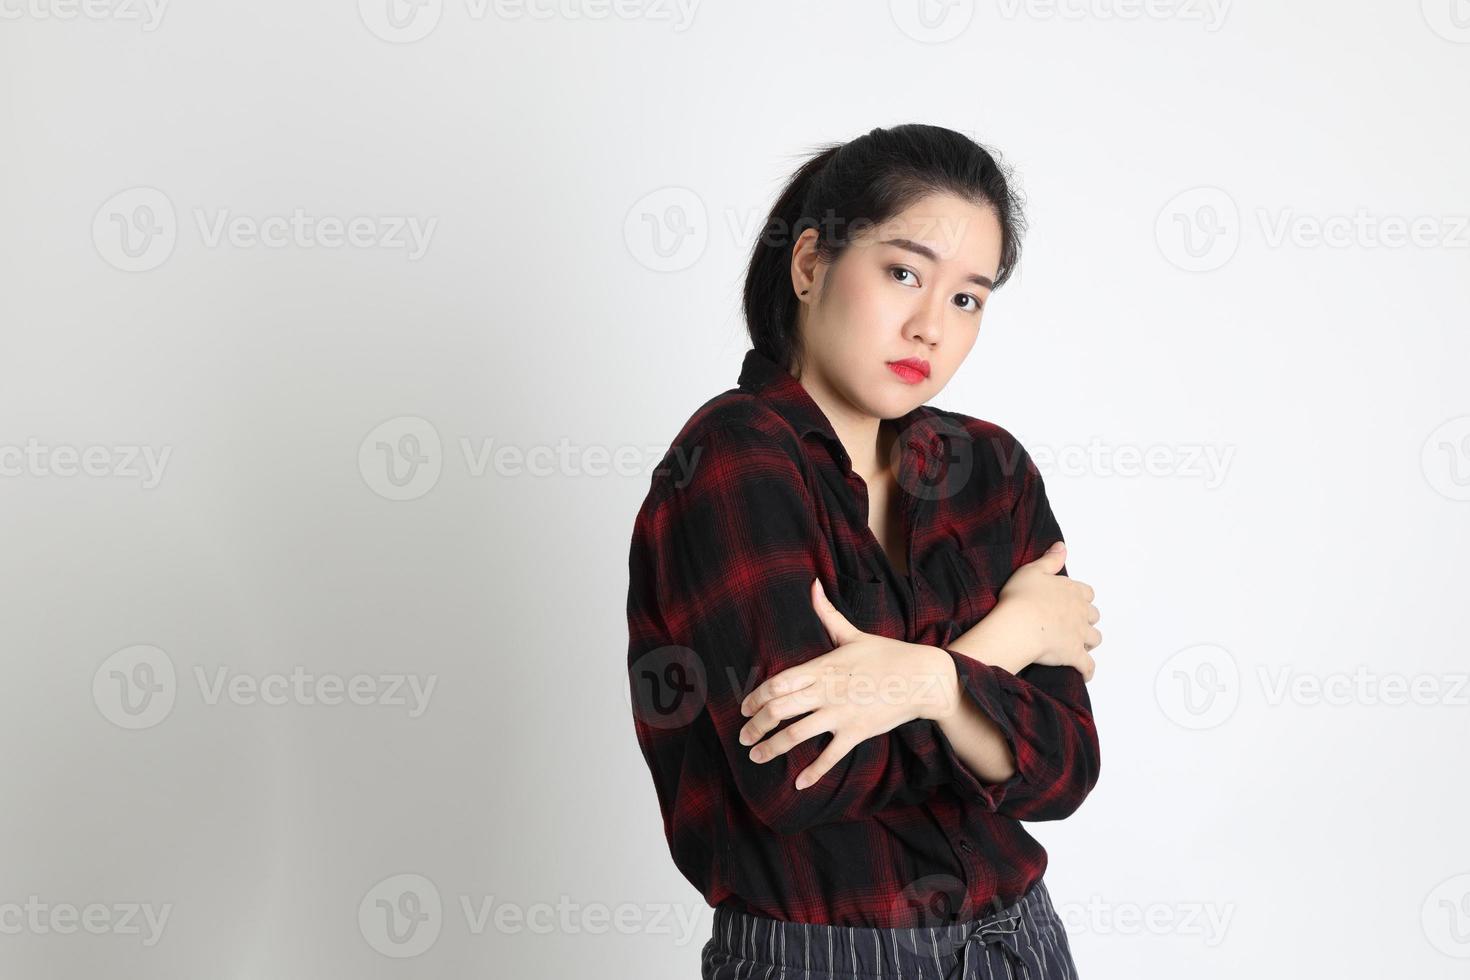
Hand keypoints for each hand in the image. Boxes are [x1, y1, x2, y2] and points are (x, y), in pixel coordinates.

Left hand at [735, 577, 956, 789]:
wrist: (923, 677)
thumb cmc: (887, 654)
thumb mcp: (853, 634)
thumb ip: (827, 614)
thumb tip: (812, 585)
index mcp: (822, 667)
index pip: (778, 682)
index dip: (756, 697)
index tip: (744, 708)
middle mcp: (827, 691)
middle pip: (779, 710)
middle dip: (756, 726)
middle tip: (743, 737)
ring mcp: (841, 713)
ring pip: (797, 734)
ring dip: (772, 748)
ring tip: (757, 757)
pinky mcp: (857, 732)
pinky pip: (830, 756)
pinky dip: (813, 772)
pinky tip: (798, 784)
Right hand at [994, 541, 1101, 680]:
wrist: (1019, 625)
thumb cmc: (1021, 597)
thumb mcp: (1032, 570)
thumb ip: (1050, 559)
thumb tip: (1062, 547)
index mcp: (1072, 591)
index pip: (1087, 593)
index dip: (1080, 597)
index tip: (1071, 601)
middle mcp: (1080, 612)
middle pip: (1093, 616)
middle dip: (1086, 619)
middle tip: (1072, 623)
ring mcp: (1079, 635)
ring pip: (1095, 639)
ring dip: (1088, 641)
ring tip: (1078, 644)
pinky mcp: (1074, 655)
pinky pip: (1087, 666)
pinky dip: (1088, 670)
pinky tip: (1085, 673)